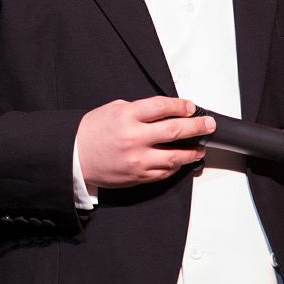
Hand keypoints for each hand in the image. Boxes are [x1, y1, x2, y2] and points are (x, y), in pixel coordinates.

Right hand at [76, 96, 214, 187]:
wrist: (74, 155)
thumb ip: (141, 109)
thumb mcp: (116, 108)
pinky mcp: (137, 176)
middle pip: (174, 131)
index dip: (181, 106)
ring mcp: (137, 160)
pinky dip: (175, 166)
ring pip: (174, 156)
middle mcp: (134, 138)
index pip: (162, 107)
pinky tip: (181, 160)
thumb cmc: (93, 130)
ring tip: (201, 147)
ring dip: (191, 151)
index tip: (191, 107)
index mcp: (127, 116)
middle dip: (197, 127)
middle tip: (208, 125)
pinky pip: (163, 172)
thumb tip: (167, 111)